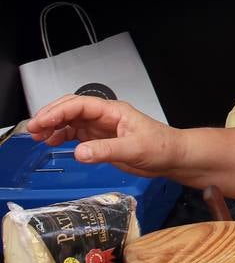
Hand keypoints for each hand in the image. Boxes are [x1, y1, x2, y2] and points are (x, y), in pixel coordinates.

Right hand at [27, 94, 184, 179]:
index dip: (59, 111)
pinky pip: (77, 134)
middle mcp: (106, 116)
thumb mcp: (135, 149)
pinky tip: (53, 143)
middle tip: (33, 129)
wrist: (173, 157)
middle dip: (51, 116)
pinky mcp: (101, 140)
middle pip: (72, 109)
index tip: (42, 122)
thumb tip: (79, 152)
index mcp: (114, 111)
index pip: (81, 105)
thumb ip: (106, 150)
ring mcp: (102, 128)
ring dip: (54, 127)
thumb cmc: (161, 146)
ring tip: (38, 137)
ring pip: (72, 121)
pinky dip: (62, 137)